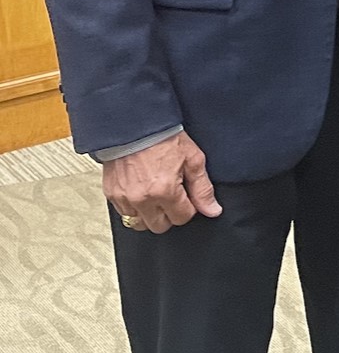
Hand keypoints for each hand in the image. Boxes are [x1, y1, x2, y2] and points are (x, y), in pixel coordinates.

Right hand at [104, 131, 220, 233]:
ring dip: (150, 214)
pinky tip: (142, 191)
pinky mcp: (111, 194)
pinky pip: (124, 213)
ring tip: (156, 195)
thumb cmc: (164, 138)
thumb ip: (203, 189)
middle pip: (160, 226)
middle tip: (173, 197)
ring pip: (140, 223)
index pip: (181, 218)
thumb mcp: (193, 159)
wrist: (135, 125)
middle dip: (170, 215)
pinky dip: (134, 207)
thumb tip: (212, 210)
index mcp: (164, 191)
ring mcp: (124, 198)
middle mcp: (142, 199)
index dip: (188, 208)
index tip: (187, 196)